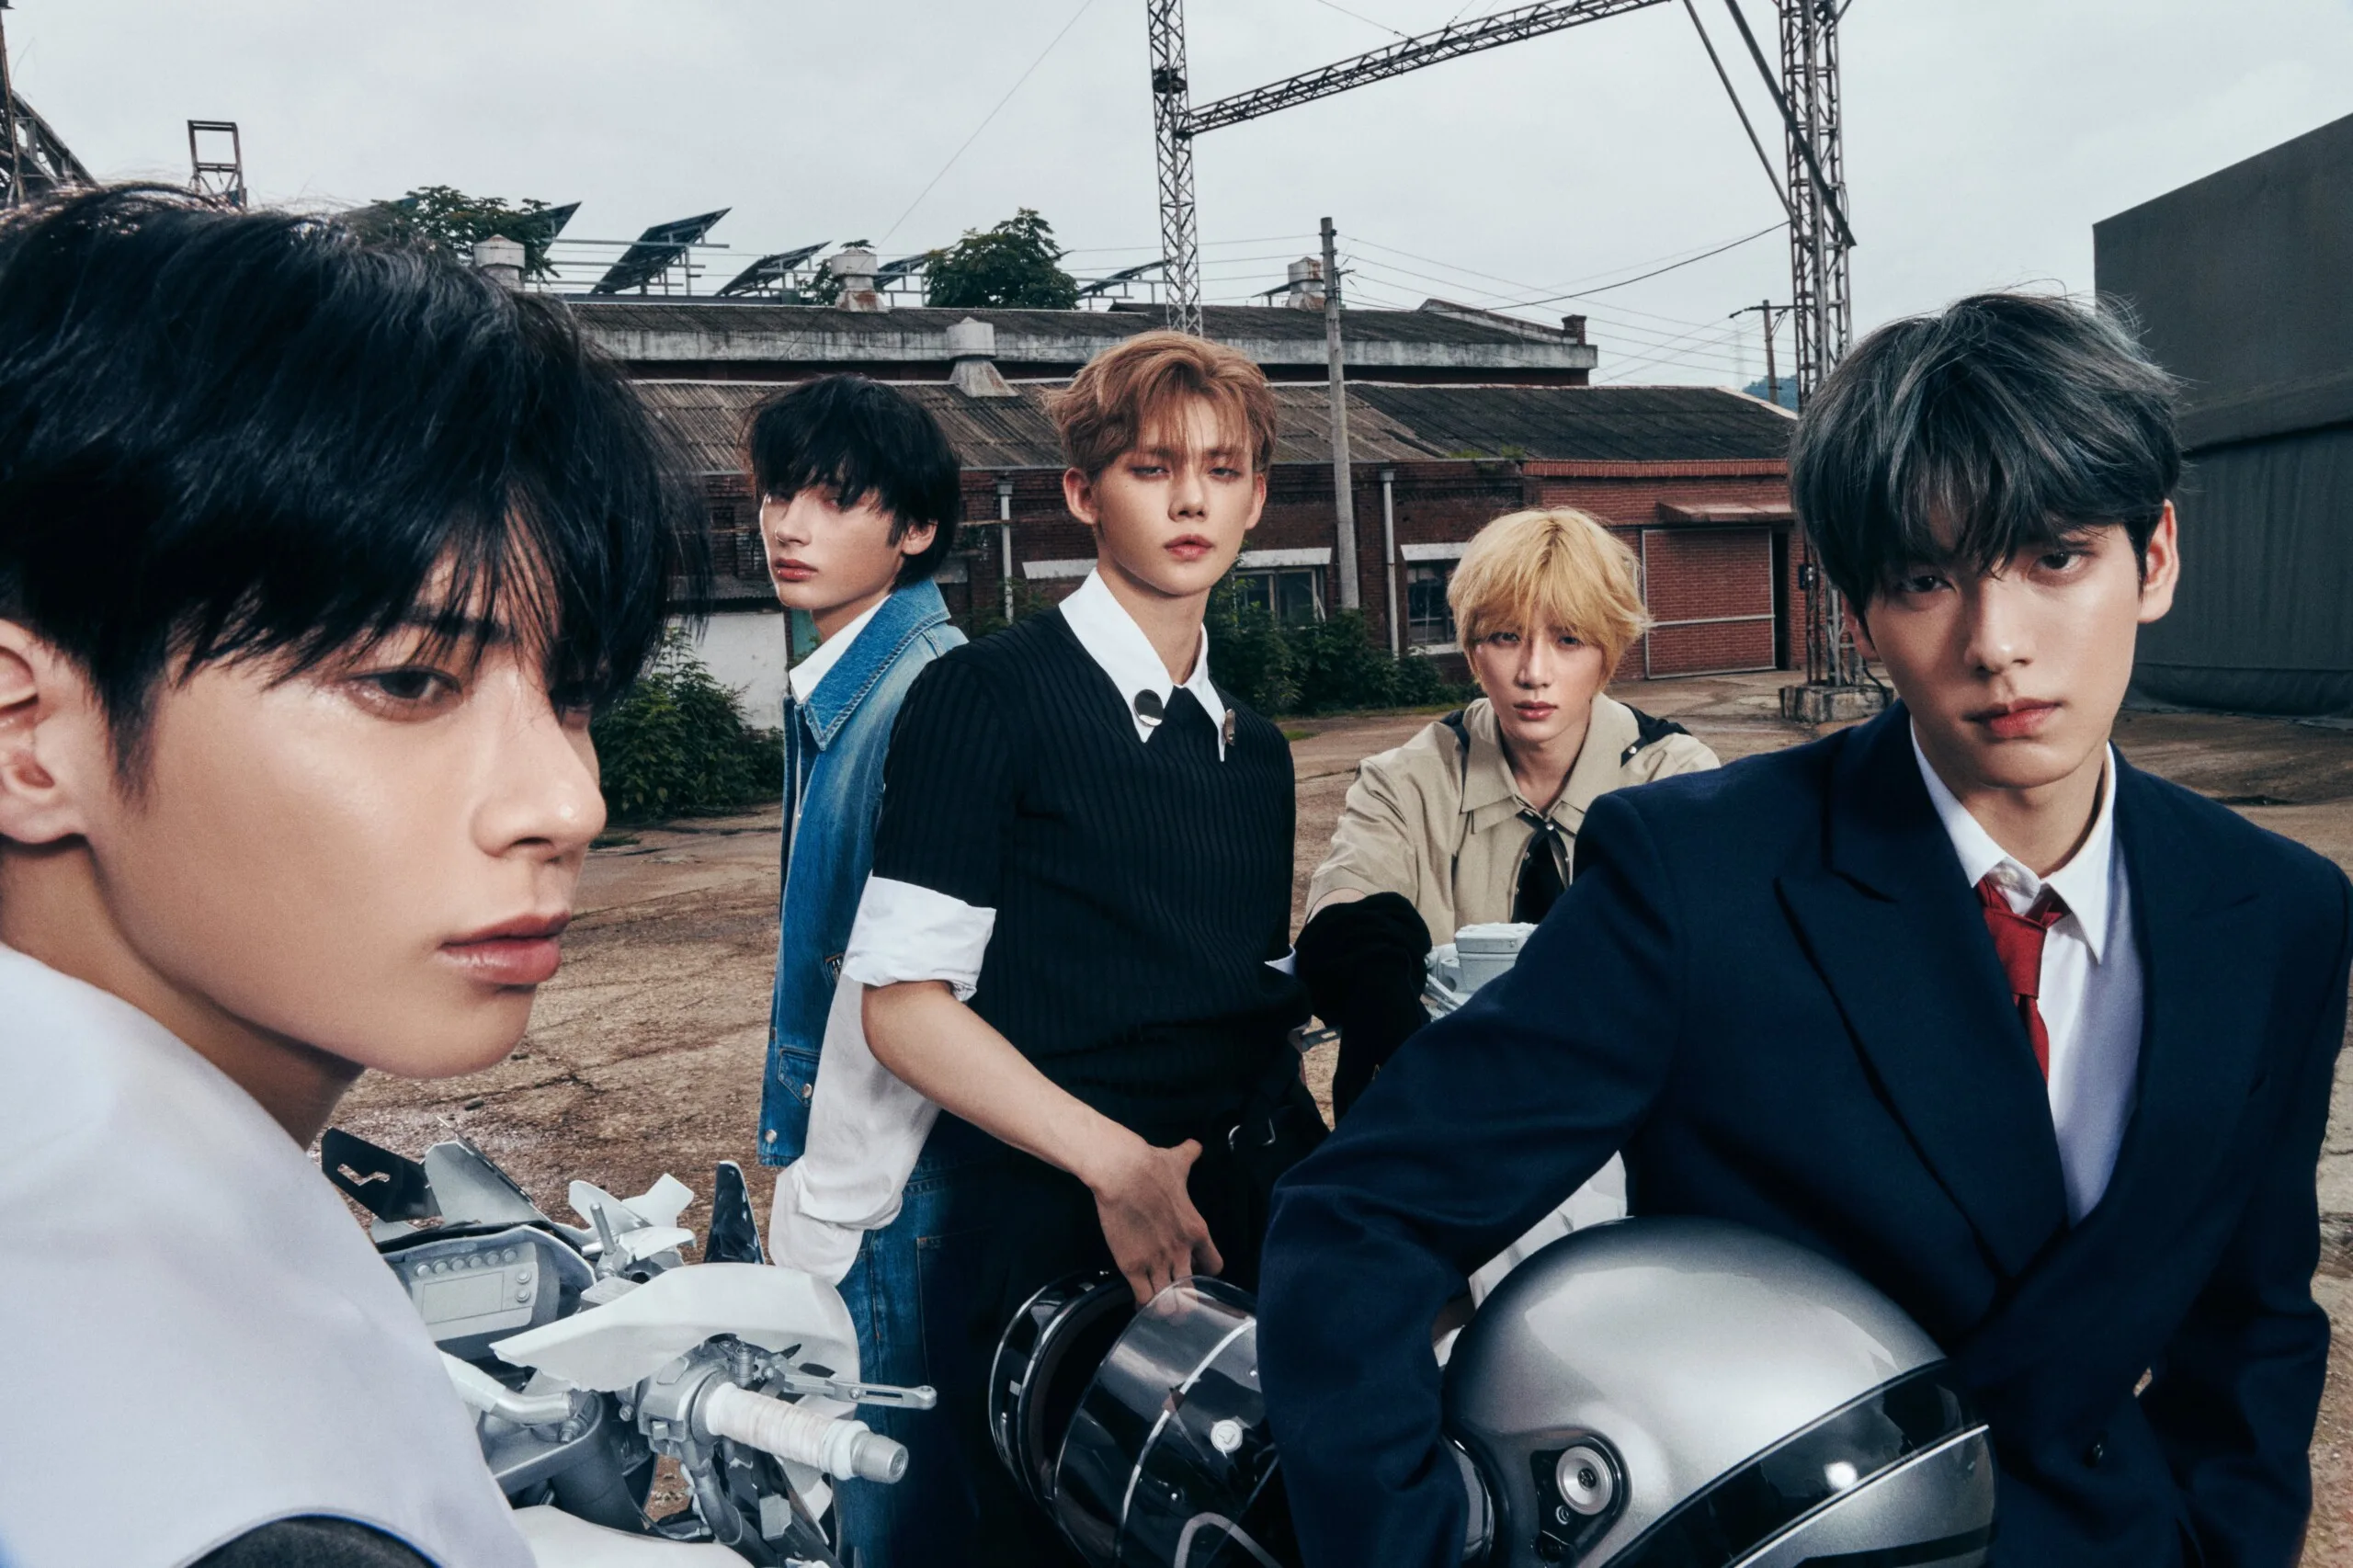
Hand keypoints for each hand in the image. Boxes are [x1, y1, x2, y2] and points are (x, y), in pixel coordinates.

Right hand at [1086, 1134, 1222, 1303]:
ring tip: (1160, 1309)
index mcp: (1197, 1231)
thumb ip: (1189, 1156)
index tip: (1196, 1273)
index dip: (1206, 1273)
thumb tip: (1196, 1145)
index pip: (1214, 1266)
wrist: (1122, 1171)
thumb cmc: (1151, 1165)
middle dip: (1187, 1300)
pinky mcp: (1132, 1266)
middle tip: (1178, 1301)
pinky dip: (1144, 1307)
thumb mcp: (1178, 1161)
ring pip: (1170, 1303)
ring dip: (1166, 1308)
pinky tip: (1140, 1306)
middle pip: (1193, 1292)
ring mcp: (1157, 1261)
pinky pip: (1144, 1299)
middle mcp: (1181, 1252)